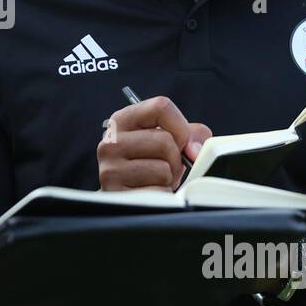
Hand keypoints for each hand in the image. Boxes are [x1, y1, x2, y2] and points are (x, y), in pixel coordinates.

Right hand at [97, 95, 211, 190]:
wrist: (124, 197)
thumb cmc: (149, 165)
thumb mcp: (167, 141)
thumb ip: (189, 134)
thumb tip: (195, 150)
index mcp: (122, 120)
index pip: (161, 107)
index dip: (181, 127)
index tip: (182, 142)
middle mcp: (110, 142)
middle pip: (164, 141)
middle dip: (175, 159)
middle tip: (166, 167)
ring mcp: (110, 169)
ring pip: (163, 170)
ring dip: (169, 180)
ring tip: (156, 180)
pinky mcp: (117, 194)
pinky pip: (158, 193)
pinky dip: (162, 196)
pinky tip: (150, 193)